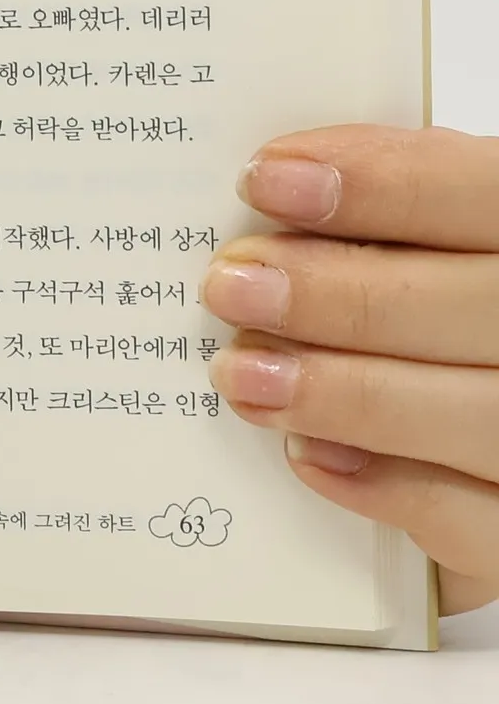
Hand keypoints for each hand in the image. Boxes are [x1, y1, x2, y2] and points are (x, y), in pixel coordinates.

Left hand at [202, 124, 498, 615]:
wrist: (482, 425)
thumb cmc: (447, 308)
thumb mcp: (434, 242)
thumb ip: (386, 213)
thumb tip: (273, 186)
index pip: (486, 192)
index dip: (382, 184)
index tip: (264, 179)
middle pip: (481, 307)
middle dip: (340, 295)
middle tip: (230, 286)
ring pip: (480, 415)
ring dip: (345, 393)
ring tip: (240, 374)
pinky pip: (479, 523)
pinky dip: (387, 489)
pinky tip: (306, 455)